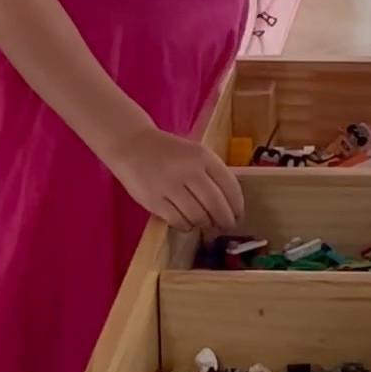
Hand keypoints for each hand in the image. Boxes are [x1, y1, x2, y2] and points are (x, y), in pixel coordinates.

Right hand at [114, 125, 245, 230]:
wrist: (132, 145)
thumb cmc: (168, 152)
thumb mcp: (195, 153)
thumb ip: (213, 173)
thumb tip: (231, 205)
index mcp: (203, 156)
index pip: (230, 186)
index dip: (237, 206)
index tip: (239, 215)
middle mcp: (189, 170)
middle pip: (216, 205)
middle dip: (225, 220)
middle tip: (226, 226)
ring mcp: (170, 186)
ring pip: (198, 216)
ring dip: (205, 223)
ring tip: (205, 223)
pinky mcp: (154, 200)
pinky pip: (178, 221)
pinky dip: (187, 226)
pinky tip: (188, 223)